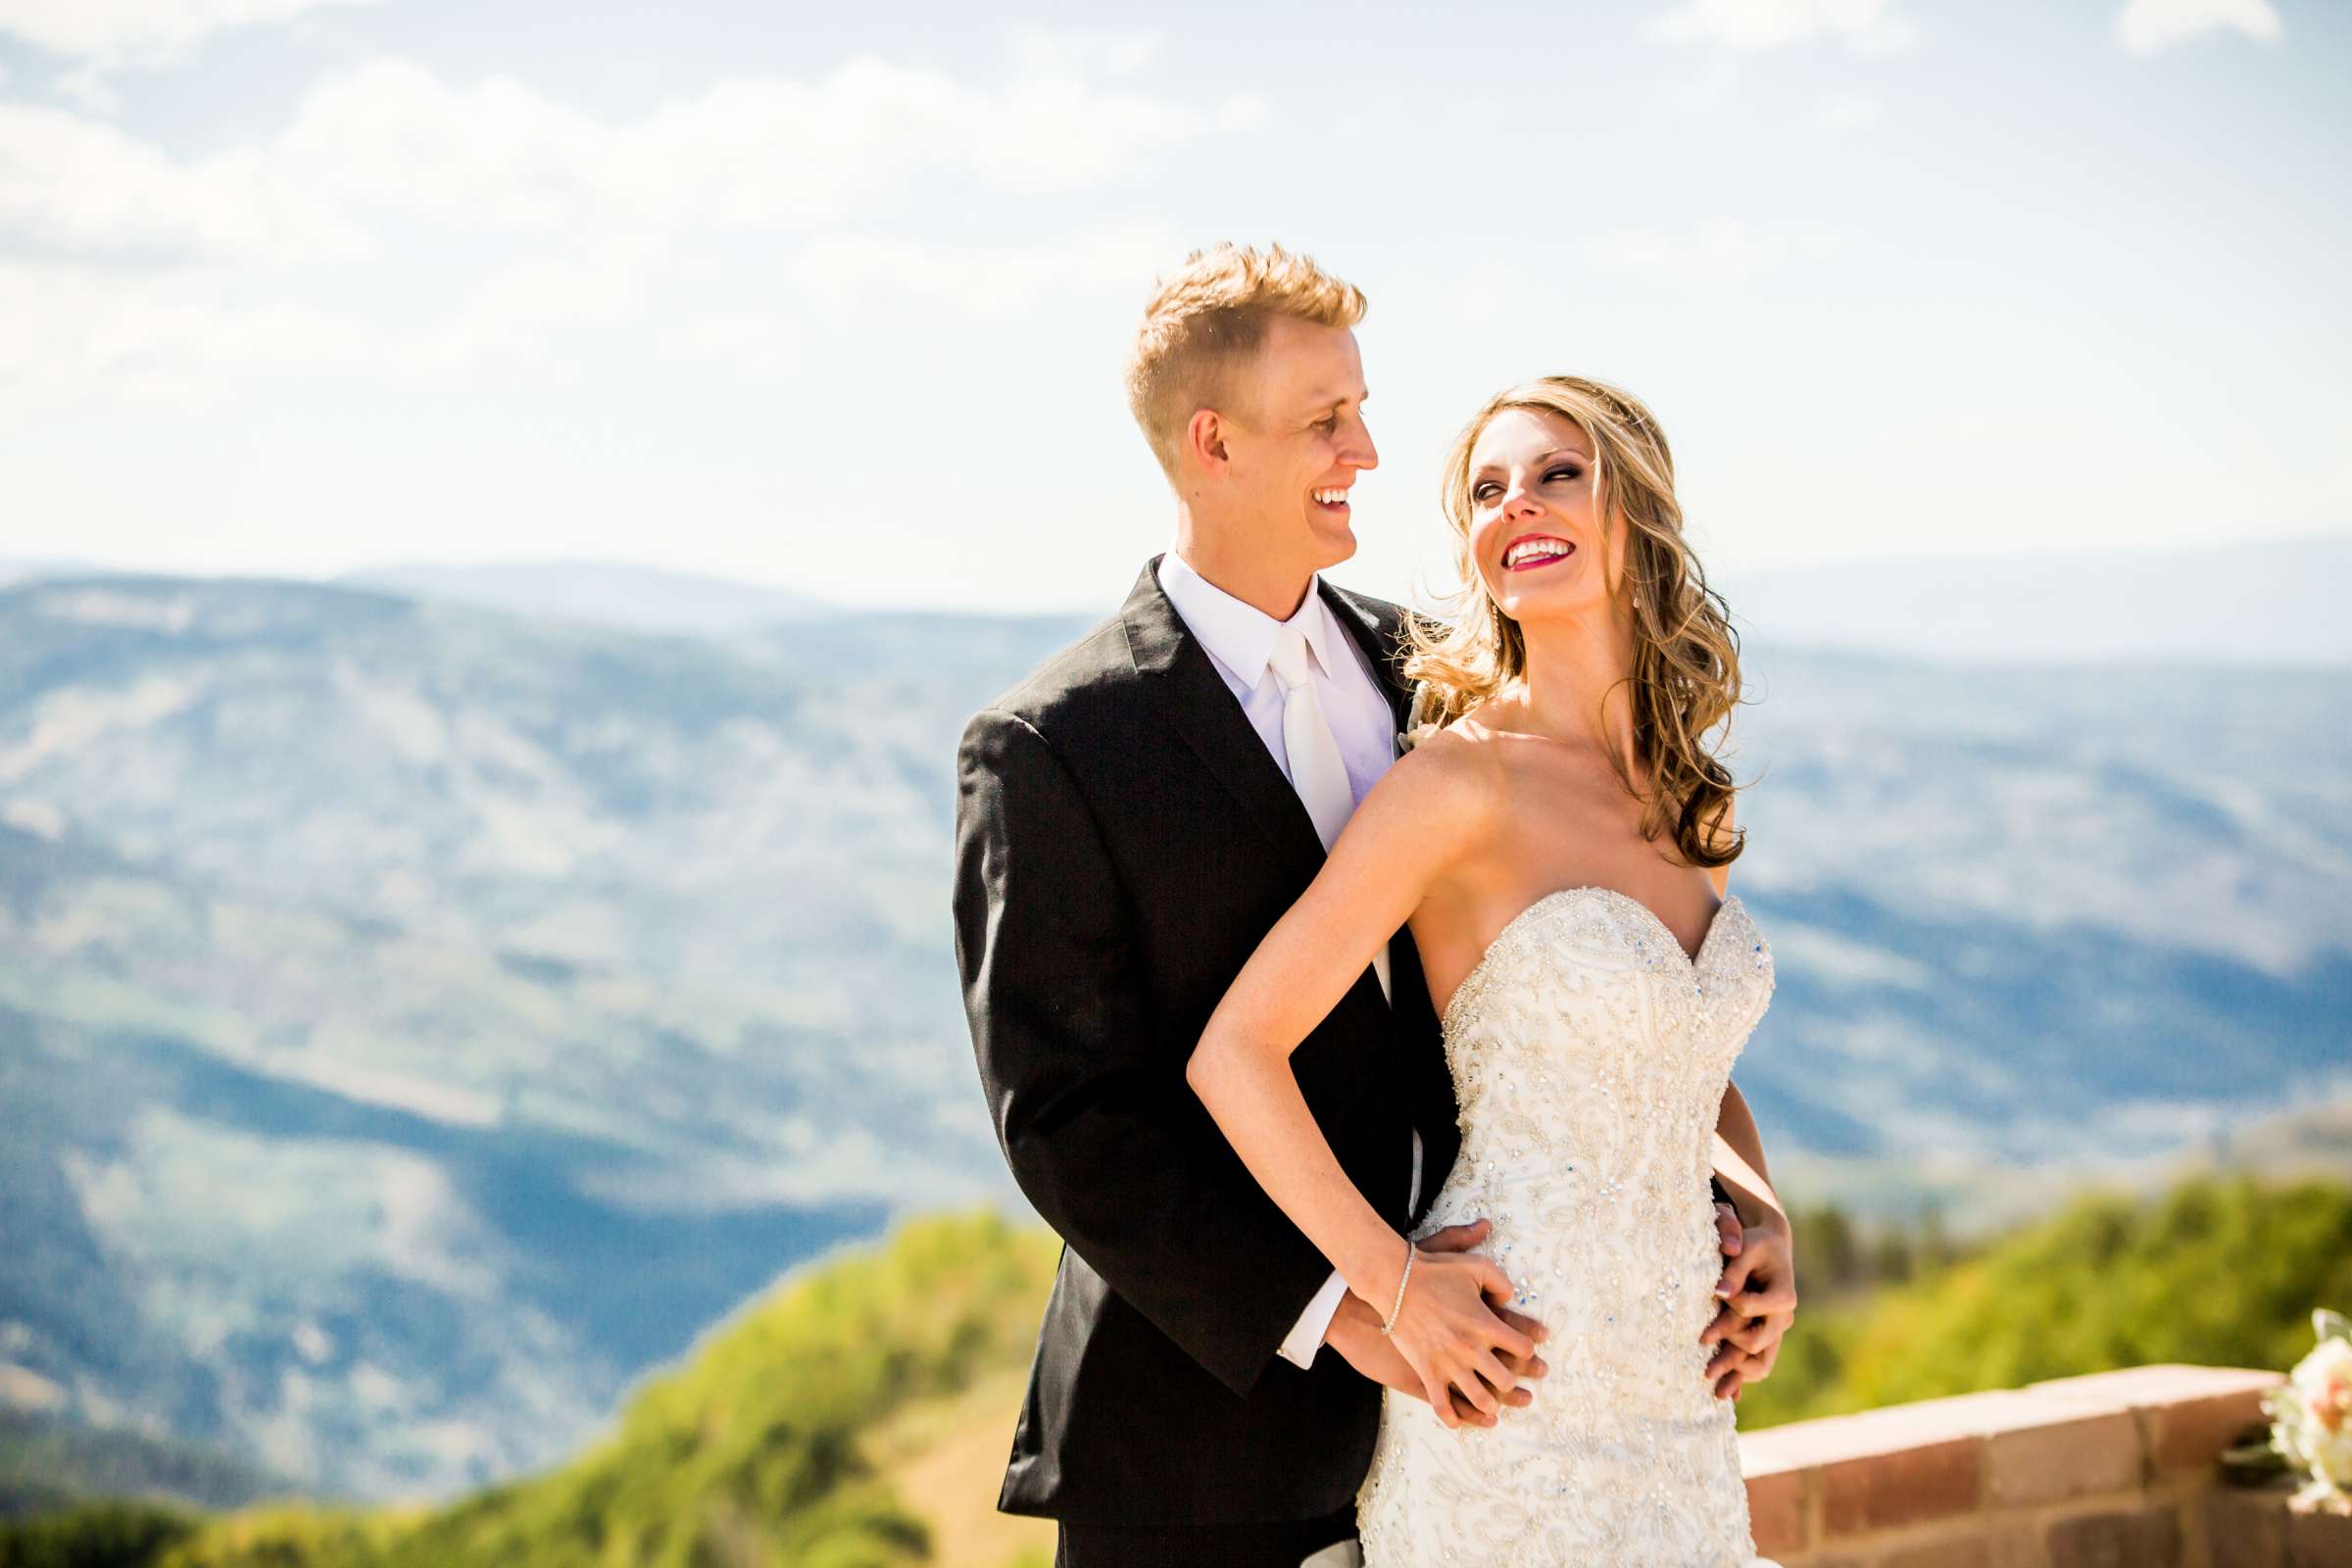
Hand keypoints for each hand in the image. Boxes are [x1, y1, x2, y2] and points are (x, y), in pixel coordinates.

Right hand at [1324, 1290, 1547, 1426]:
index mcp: (1486, 1323)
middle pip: (1505, 1380)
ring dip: (1491, 1405)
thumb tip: (1511, 1298)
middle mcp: (1471, 1347)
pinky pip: (1442, 1405)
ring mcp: (1448, 1363)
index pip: (1523, 1348)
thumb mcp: (1475, 1266)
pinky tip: (1459, 1422)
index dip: (1529, 1350)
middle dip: (1514, 1384)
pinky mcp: (1427, 1371)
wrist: (1393, 1281)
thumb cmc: (1435, 1270)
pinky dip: (1453, 1418)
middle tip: (1517, 1385)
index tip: (1528, 1350)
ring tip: (1493, 1404)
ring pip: (1480, 1398)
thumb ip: (1500, 1281)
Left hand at [1700, 1203, 1796, 1400]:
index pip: (1750, 1308)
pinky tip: (1727, 1395)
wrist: (1767, 1250)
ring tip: (1714, 1390)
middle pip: (1756, 1342)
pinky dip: (1742, 1378)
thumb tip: (1720, 1292)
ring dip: (1736, 1375)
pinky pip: (1757, 1364)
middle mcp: (1783, 1318)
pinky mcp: (1764, 1337)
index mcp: (1783, 1296)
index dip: (1729, 1306)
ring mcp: (1774, 1331)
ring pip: (1761, 1362)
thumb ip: (1735, 1270)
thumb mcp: (1747, 1248)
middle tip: (1701, 1356)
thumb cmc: (1756, 1245)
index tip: (1713, 1297)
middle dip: (1728, 1351)